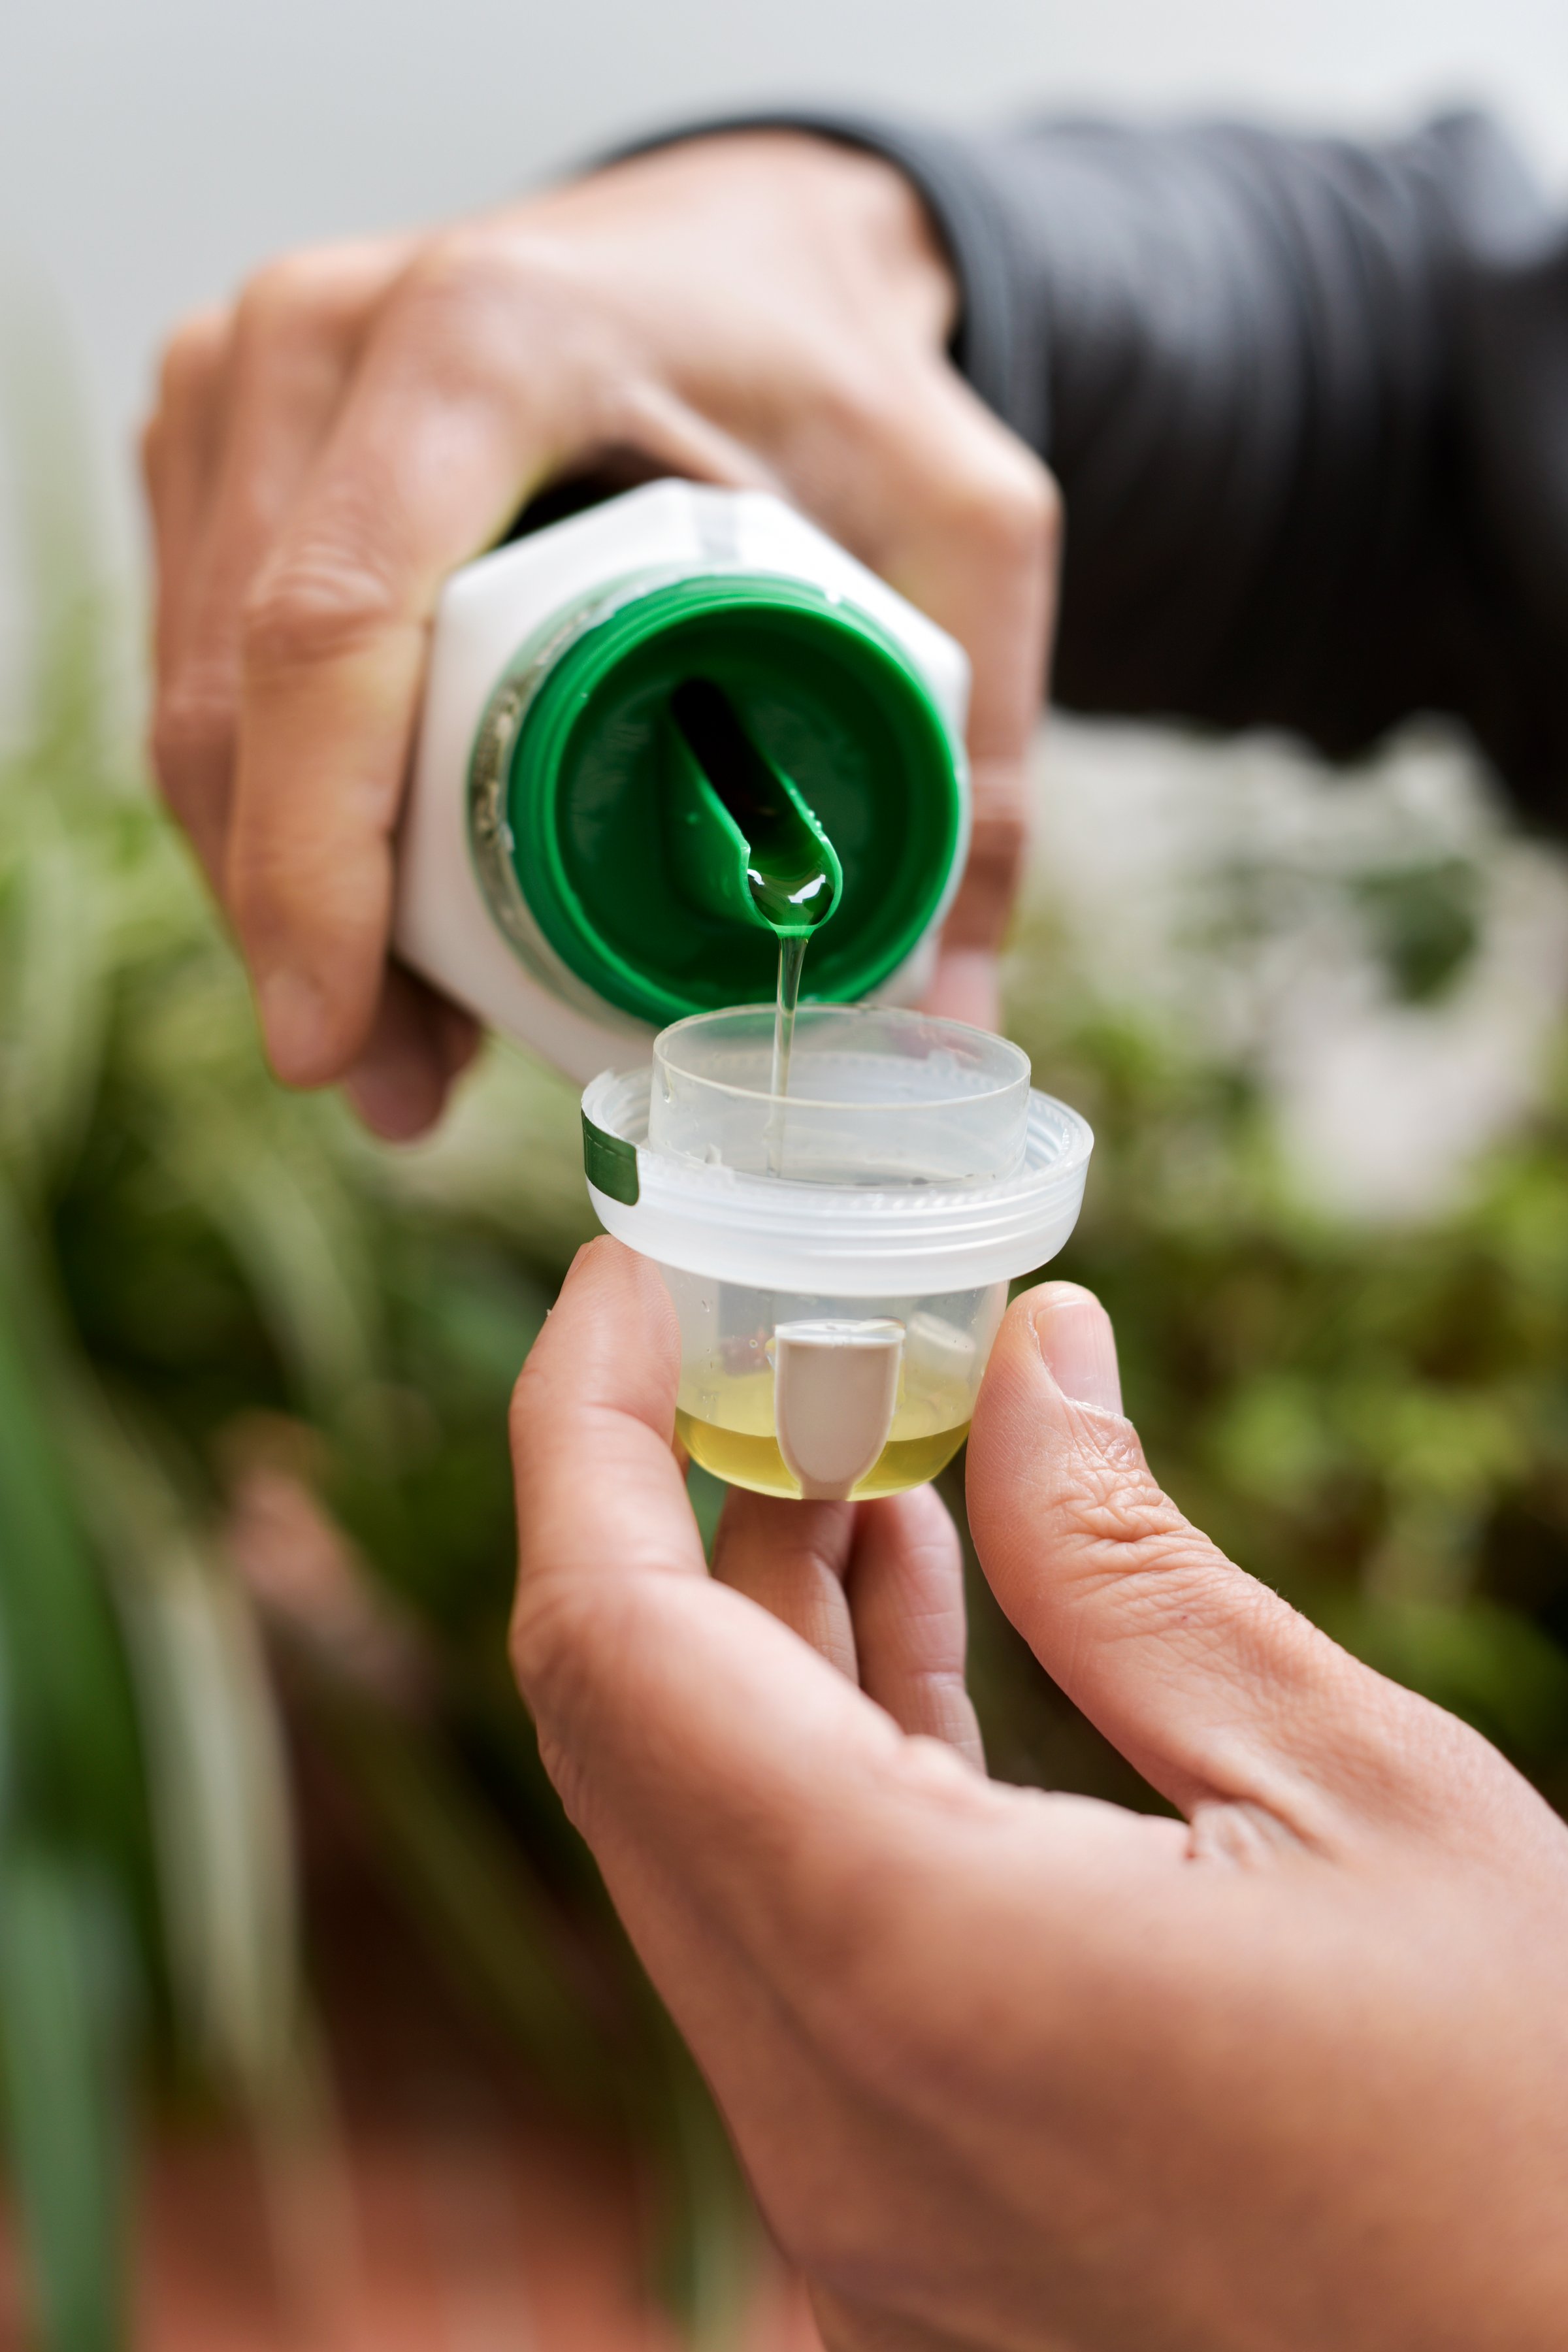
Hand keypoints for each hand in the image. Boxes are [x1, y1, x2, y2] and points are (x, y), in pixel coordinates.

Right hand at [142, 133, 1058, 1137]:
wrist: (749, 254)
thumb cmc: (845, 378)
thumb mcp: (967, 537)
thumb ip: (979, 767)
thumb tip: (946, 1023)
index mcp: (491, 342)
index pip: (338, 625)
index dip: (317, 858)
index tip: (334, 1035)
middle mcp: (326, 339)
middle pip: (242, 692)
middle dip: (300, 922)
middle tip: (402, 1086)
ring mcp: (248, 383)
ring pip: (198, 696)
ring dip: (275, 890)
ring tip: (403, 1044)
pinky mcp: (223, 438)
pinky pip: (202, 662)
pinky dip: (270, 808)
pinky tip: (365, 923)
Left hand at [508, 1238, 1567, 2351]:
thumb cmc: (1540, 2139)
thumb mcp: (1357, 1795)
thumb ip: (1129, 1566)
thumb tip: (1029, 1353)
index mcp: (912, 1970)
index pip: (615, 1650)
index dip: (586, 1428)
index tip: (631, 1273)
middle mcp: (822, 2116)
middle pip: (635, 1740)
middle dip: (671, 1506)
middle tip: (765, 1335)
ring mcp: (851, 2197)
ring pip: (709, 1840)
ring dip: (761, 1631)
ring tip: (857, 1446)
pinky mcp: (907, 2225)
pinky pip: (795, 1946)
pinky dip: (824, 1767)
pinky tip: (904, 1624)